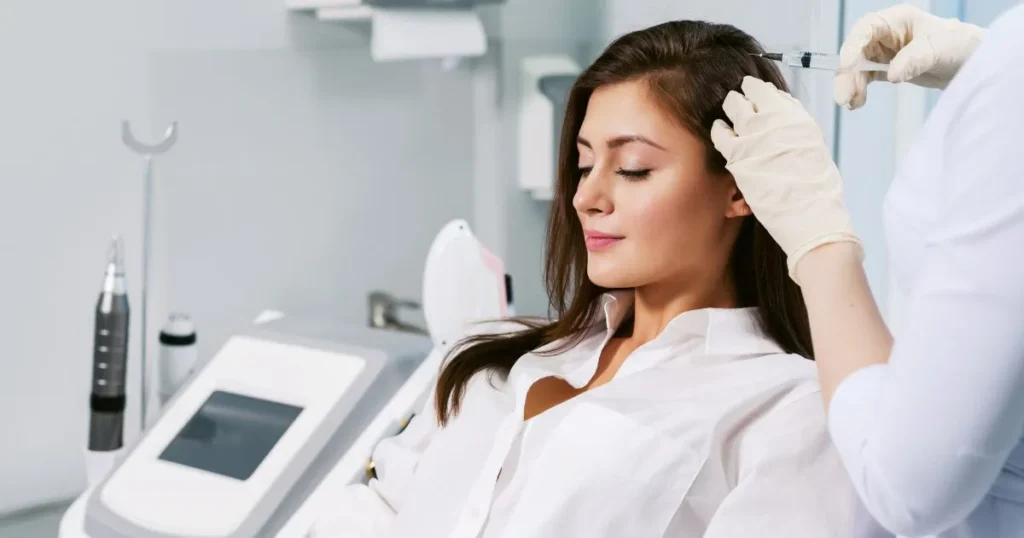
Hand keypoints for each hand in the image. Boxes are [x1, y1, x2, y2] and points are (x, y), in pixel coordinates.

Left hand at [711, 77, 862, 282]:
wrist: (812, 219)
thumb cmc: (817, 193)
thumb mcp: (814, 150)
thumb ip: (795, 131)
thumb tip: (781, 121)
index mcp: (800, 120)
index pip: (774, 93)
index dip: (762, 94)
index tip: (757, 96)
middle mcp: (779, 122)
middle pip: (752, 94)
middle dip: (744, 97)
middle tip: (739, 102)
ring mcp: (757, 137)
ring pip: (734, 106)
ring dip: (731, 108)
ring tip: (729, 113)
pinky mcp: (739, 156)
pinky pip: (720, 133)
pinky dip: (719, 130)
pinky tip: (720, 132)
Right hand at [835, 3, 984, 109]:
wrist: (970, 63)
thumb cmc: (958, 45)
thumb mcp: (939, 48)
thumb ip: (915, 59)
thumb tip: (891, 76)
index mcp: (896, 20)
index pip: (866, 28)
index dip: (853, 45)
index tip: (848, 65)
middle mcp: (885, 35)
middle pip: (856, 51)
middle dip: (847, 73)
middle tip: (844, 96)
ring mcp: (883, 53)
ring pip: (857, 68)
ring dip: (850, 85)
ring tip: (851, 104)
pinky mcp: (885, 69)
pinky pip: (865, 79)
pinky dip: (858, 92)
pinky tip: (857, 104)